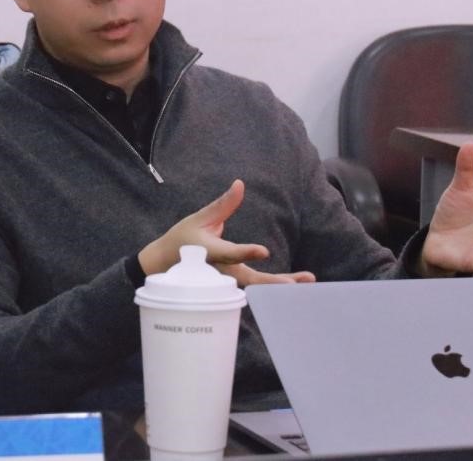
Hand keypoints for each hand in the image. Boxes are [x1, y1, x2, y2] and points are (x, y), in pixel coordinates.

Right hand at [138, 179, 315, 285]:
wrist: (165, 266)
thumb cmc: (182, 239)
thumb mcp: (200, 218)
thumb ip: (223, 205)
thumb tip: (240, 184)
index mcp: (211, 252)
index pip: (230, 254)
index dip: (246, 253)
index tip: (263, 251)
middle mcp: (221, 270)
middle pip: (250, 279)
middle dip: (274, 282)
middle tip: (297, 283)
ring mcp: (228, 281)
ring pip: (256, 286)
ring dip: (280, 285)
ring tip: (307, 280)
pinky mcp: (233, 283)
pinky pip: (255, 286)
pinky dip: (275, 287)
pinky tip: (296, 285)